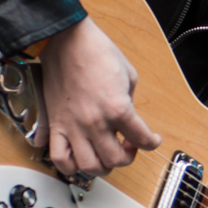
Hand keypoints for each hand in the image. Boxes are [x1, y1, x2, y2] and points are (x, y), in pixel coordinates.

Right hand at [38, 18, 160, 176]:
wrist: (65, 41)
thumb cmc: (97, 52)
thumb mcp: (129, 75)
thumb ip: (131, 102)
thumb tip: (128, 119)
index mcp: (118, 108)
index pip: (142, 140)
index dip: (152, 142)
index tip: (153, 140)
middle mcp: (95, 122)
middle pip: (115, 160)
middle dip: (127, 157)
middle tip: (127, 145)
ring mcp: (73, 126)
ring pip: (88, 166)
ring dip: (102, 166)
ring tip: (105, 154)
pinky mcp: (55, 125)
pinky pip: (59, 158)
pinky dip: (70, 166)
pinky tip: (80, 157)